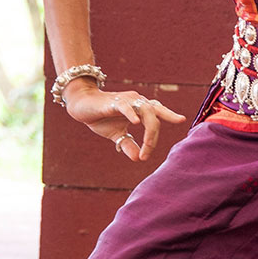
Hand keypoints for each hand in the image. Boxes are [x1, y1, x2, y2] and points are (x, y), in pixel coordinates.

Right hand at [62, 79, 186, 160]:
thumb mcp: (116, 134)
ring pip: (145, 110)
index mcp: (140, 107)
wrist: (81, 106)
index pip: (159, 112)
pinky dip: (131, 113)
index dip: (169, 117)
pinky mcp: (113, 102)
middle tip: (149, 151)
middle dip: (156, 133)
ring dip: (148, 130)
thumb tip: (138, 158)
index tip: (176, 126)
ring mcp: (126, 100)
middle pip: (156, 112)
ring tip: (146, 146)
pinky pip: (125, 106)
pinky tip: (135, 123)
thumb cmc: (101, 117)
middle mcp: (137, 101)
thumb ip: (128, 144)